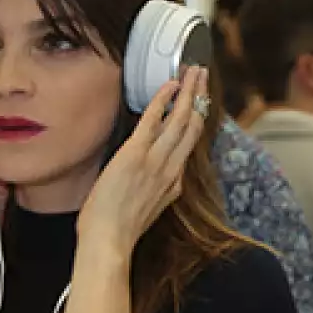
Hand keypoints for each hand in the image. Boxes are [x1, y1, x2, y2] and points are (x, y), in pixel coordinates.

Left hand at [77, 66, 208, 259]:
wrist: (109, 242)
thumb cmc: (117, 232)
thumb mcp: (145, 211)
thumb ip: (152, 192)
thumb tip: (148, 182)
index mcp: (172, 184)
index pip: (188, 146)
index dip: (196, 120)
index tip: (199, 103)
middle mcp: (170, 169)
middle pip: (192, 126)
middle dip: (200, 98)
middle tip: (203, 75)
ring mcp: (156, 160)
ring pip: (181, 118)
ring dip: (190, 91)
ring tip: (195, 71)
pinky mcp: (136, 154)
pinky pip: (155, 119)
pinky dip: (164, 99)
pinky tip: (171, 84)